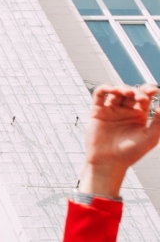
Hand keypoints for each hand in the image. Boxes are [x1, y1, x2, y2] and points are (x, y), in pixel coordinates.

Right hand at [80, 84, 159, 198]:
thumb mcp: (150, 137)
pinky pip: (99, 95)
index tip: (154, 90)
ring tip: (126, 93)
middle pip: (131, 93)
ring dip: (121, 88)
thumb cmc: (130, 153)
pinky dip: (105, 88)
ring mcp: (111, 110)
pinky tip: (111, 89)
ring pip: (116, 91)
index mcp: (139, 116)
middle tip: (139, 97)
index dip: (148, 91)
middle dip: (136, 91)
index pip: (144, 98)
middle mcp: (125, 111)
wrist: (109, 162)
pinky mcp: (97, 111)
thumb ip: (159, 122)